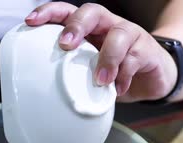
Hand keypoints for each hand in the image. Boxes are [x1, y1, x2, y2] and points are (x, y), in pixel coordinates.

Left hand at [25, 2, 177, 102]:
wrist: (151, 78)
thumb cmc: (111, 70)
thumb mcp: (87, 68)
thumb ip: (69, 72)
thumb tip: (39, 88)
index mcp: (88, 27)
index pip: (66, 11)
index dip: (48, 12)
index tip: (30, 22)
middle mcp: (107, 24)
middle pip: (92, 11)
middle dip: (77, 25)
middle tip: (66, 45)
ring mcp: (129, 35)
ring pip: (119, 34)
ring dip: (107, 58)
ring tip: (99, 80)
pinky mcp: (147, 50)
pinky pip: (135, 58)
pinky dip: (124, 76)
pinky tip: (117, 90)